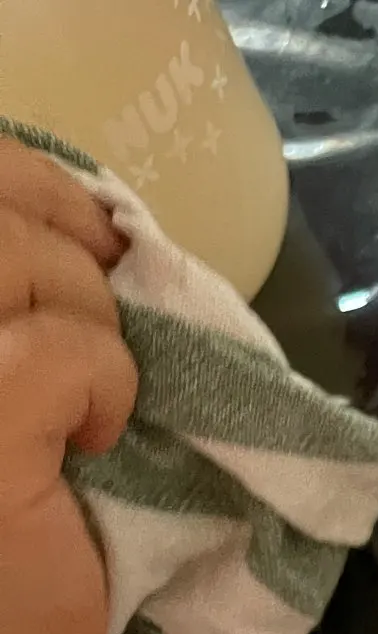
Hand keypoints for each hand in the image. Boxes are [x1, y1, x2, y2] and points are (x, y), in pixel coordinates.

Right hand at [0, 137, 136, 633]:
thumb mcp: (1, 394)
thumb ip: (12, 307)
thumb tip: (90, 229)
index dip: (31, 185)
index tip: (90, 233)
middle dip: (70, 256)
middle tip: (107, 336)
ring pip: (24, 258)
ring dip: (88, 321)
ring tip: (88, 403)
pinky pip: (72, 349)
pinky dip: (105, 385)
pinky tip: (92, 445)